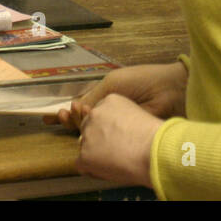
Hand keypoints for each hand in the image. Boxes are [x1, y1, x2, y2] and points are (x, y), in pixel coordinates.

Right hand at [46, 62, 186, 130]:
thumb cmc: (141, 81)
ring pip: (92, 129)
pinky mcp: (125, 135)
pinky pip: (106, 138)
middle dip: (69, 118)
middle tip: (59, 117)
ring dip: (76, 126)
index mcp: (107, 95)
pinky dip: (93, 137)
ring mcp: (117, 124)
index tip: (52, 116)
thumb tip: (76, 109)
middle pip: (84, 119)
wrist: (168, 92)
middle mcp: (110, 110)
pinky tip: (82, 134)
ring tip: (66, 120)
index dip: (69, 111)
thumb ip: (93, 96)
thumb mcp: (112, 84)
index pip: (83, 105)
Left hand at [71, 94, 162, 187]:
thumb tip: (118, 132)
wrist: (154, 150)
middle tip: (116, 151)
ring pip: (85, 147)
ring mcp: (87, 133)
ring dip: (96, 155)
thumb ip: (123, 119)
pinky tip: (109, 171)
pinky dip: (92, 170)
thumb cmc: (155, 137)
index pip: (99, 115)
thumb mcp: (139, 115)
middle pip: (88, 128)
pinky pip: (82, 165)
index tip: (117, 137)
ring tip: (117, 162)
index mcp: (109, 101)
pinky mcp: (84, 154)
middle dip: (98, 140)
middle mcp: (95, 113)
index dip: (107, 129)